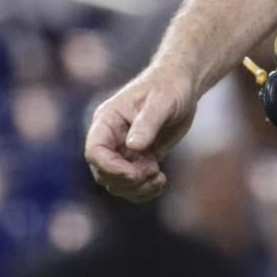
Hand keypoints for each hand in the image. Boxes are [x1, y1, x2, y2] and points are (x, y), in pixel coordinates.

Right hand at [86, 60, 200, 202]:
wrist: (182, 86)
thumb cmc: (169, 87)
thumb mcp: (161, 102)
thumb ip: (147, 123)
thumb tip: (133, 146)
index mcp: (107, 121)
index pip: (94, 151)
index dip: (110, 167)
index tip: (134, 173)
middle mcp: (111, 138)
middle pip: (103, 172)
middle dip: (127, 180)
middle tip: (153, 171)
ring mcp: (124, 151)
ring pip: (117, 183)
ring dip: (137, 189)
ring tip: (159, 178)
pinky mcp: (139, 159)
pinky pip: (133, 184)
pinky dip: (144, 190)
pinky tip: (161, 181)